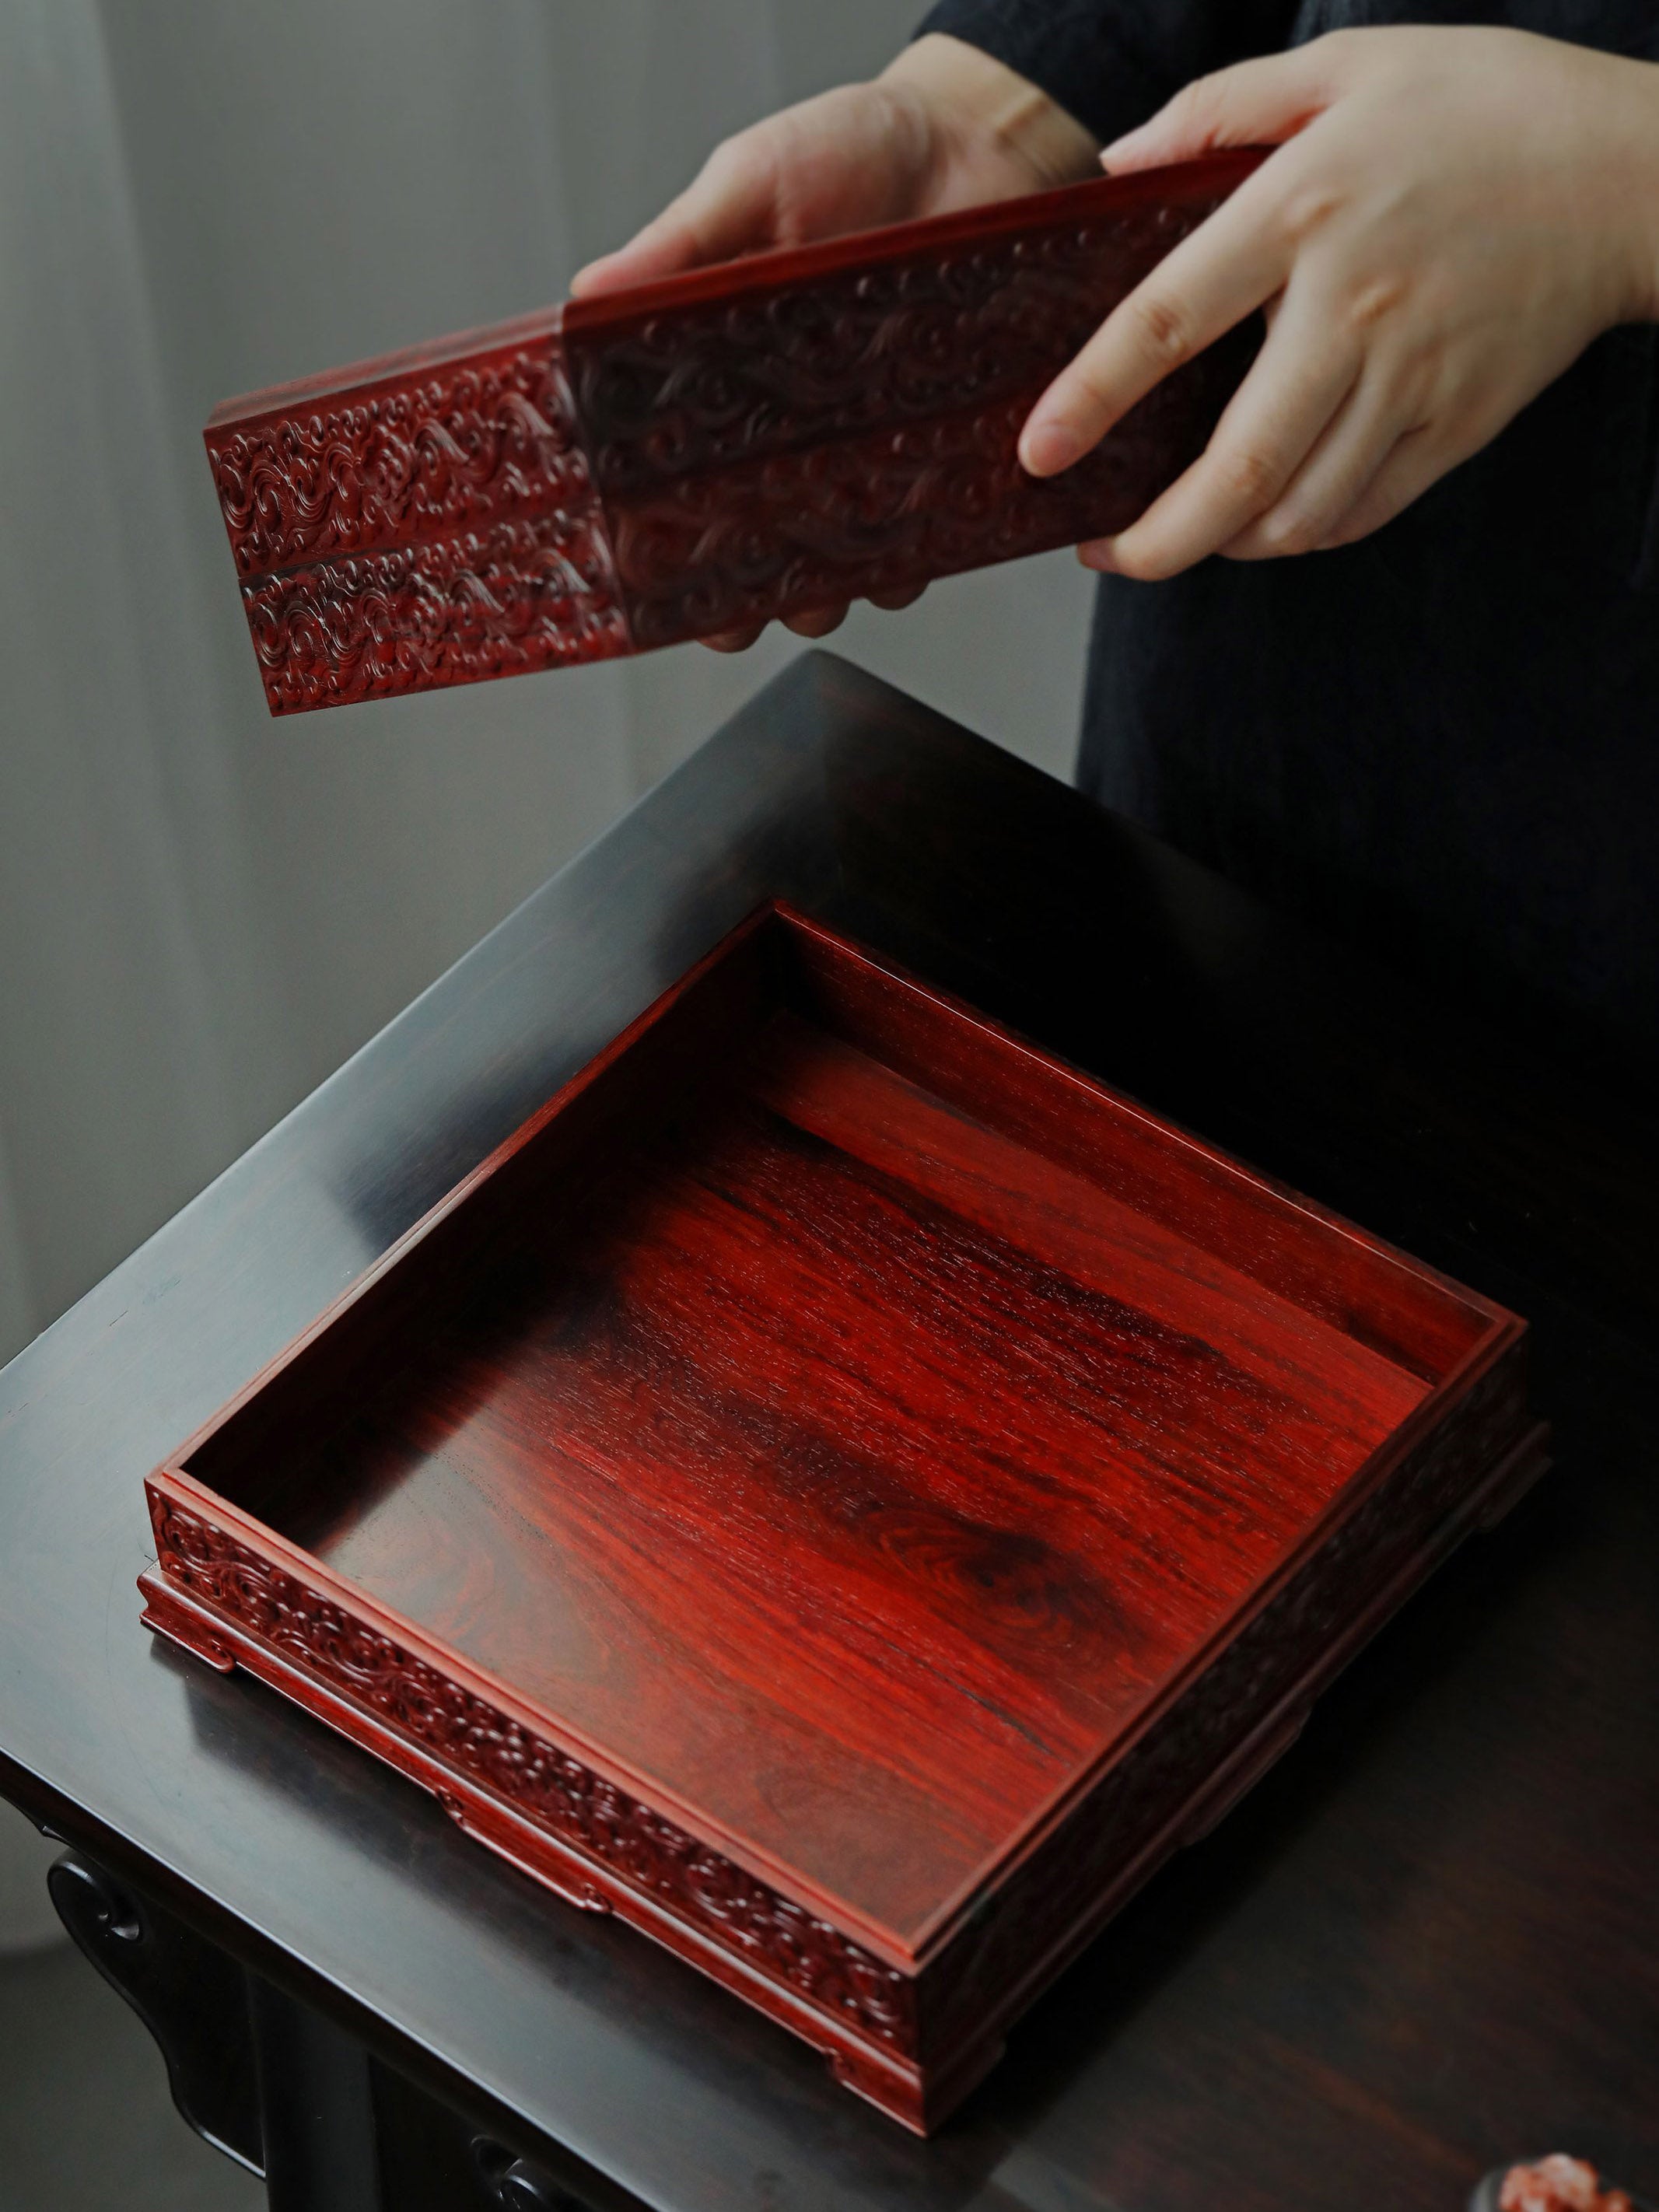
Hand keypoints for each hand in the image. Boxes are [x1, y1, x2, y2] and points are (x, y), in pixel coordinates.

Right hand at [572, 34, 1097, 646]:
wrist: (979, 137)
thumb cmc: (855, 149)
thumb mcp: (748, 184)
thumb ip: (677, 247)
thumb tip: (586, 300)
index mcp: (724, 379)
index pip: (676, 484)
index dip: (659, 544)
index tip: (646, 577)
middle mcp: (793, 428)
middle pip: (756, 547)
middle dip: (746, 597)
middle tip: (740, 610)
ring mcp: (871, 443)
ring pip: (843, 554)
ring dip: (833, 585)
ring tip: (827, 586)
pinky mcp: (947, 443)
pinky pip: (932, 523)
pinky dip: (922, 547)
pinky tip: (914, 548)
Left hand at [1017, 27, 1658, 578]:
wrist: (1632, 172)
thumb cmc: (1483, 108)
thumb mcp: (1345, 67)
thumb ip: (1220, 109)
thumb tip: (1115, 167)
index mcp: (1306, 210)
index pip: (1168, 321)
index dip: (1092, 398)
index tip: (1037, 454)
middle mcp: (1355, 306)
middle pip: (1235, 466)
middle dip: (1154, 539)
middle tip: (1102, 552)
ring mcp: (1412, 376)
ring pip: (1296, 511)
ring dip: (1221, 547)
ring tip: (1175, 538)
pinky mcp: (1458, 423)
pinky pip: (1360, 512)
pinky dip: (1299, 535)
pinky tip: (1263, 522)